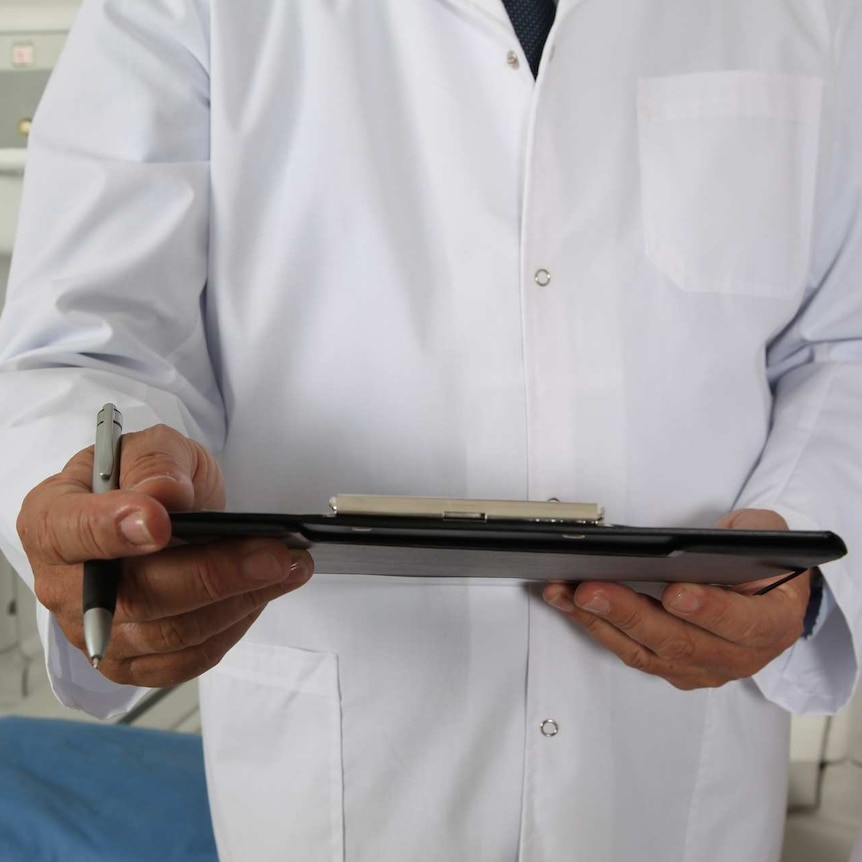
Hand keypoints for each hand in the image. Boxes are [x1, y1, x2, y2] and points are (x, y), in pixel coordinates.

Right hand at [17, 424, 312, 687]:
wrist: (160, 514)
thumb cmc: (148, 479)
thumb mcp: (154, 447)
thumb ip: (156, 463)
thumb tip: (164, 494)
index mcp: (52, 520)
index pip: (72, 532)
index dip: (114, 530)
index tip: (160, 523)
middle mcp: (65, 586)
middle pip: (137, 595)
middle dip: (215, 574)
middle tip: (275, 553)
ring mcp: (98, 633)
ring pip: (171, 633)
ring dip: (240, 601)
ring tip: (289, 567)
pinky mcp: (133, 663)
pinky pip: (186, 660)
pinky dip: (233, 628)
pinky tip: (264, 595)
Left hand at [542, 509, 810, 689]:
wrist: (767, 595)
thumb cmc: (764, 563)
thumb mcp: (769, 535)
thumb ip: (749, 533)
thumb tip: (699, 541)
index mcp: (773, 624)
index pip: (743, 623)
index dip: (710, 610)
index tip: (675, 592)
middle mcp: (739, 656)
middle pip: (679, 642)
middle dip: (629, 614)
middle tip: (591, 589)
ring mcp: (702, 668)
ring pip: (645, 652)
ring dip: (598, 622)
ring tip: (564, 593)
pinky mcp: (672, 668)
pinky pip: (629, 652)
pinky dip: (595, 627)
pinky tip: (568, 603)